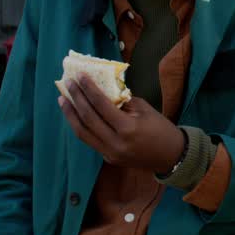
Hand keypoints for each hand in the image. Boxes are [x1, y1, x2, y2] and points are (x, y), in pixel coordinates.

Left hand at [59, 73, 185, 172]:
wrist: (171, 156)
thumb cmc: (161, 128)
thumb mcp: (144, 109)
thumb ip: (122, 101)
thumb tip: (101, 90)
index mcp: (127, 128)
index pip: (101, 105)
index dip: (89, 89)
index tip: (80, 76)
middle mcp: (115, 143)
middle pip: (88, 118)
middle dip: (76, 99)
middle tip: (68, 84)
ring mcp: (109, 153)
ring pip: (83, 133)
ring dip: (71, 115)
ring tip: (63, 100)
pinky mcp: (108, 158)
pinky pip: (90, 140)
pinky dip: (81, 126)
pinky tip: (75, 115)